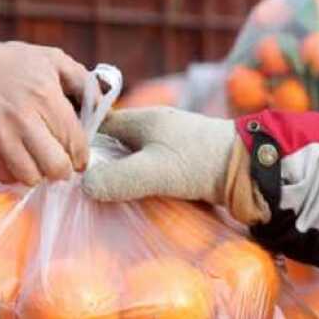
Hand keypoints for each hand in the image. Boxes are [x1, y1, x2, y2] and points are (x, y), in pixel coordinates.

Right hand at [0, 41, 89, 185]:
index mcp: (44, 97)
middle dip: (63, 169)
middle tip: (59, 161)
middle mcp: (22, 121)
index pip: (75, 143)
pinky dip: (14, 172)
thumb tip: (105, 107)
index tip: (79, 157)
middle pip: (56, 168)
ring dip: (38, 173)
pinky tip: (16, 156)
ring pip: (31, 178)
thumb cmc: (12, 65)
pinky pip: (6, 178)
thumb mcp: (52, 60)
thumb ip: (83, 81)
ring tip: (37, 159)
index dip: (81, 156)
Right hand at [82, 108, 267, 224]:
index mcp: (143, 119)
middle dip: (100, 162)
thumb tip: (84, 187)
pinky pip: (152, 168)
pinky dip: (141, 181)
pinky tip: (135, 199)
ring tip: (105, 198)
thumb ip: (118, 179)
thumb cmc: (201, 163)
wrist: (251, 168)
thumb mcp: (155, 172)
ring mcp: (171, 143)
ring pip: (133, 157)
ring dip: (122, 175)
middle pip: (115, 143)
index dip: (81, 143)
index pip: (99, 125)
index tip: (67, 166)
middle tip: (81, 188)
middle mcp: (155, 126)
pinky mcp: (184, 160)